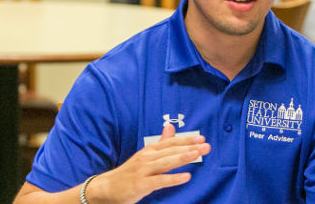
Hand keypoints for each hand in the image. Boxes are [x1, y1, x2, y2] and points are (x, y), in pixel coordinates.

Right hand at [84, 124, 210, 203]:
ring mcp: (144, 171)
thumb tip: (170, 127)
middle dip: (189, 147)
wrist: (108, 187)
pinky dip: (173, 178)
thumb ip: (160, 142)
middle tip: (206, 146)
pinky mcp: (141, 184)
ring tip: (197, 154)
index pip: (170, 143)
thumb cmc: (130, 172)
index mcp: (149, 151)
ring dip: (182, 158)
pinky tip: (186, 177)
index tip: (202, 138)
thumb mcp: (145, 156)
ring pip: (166, 163)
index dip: (186, 140)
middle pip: (170, 151)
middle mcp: (147, 158)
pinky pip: (160, 181)